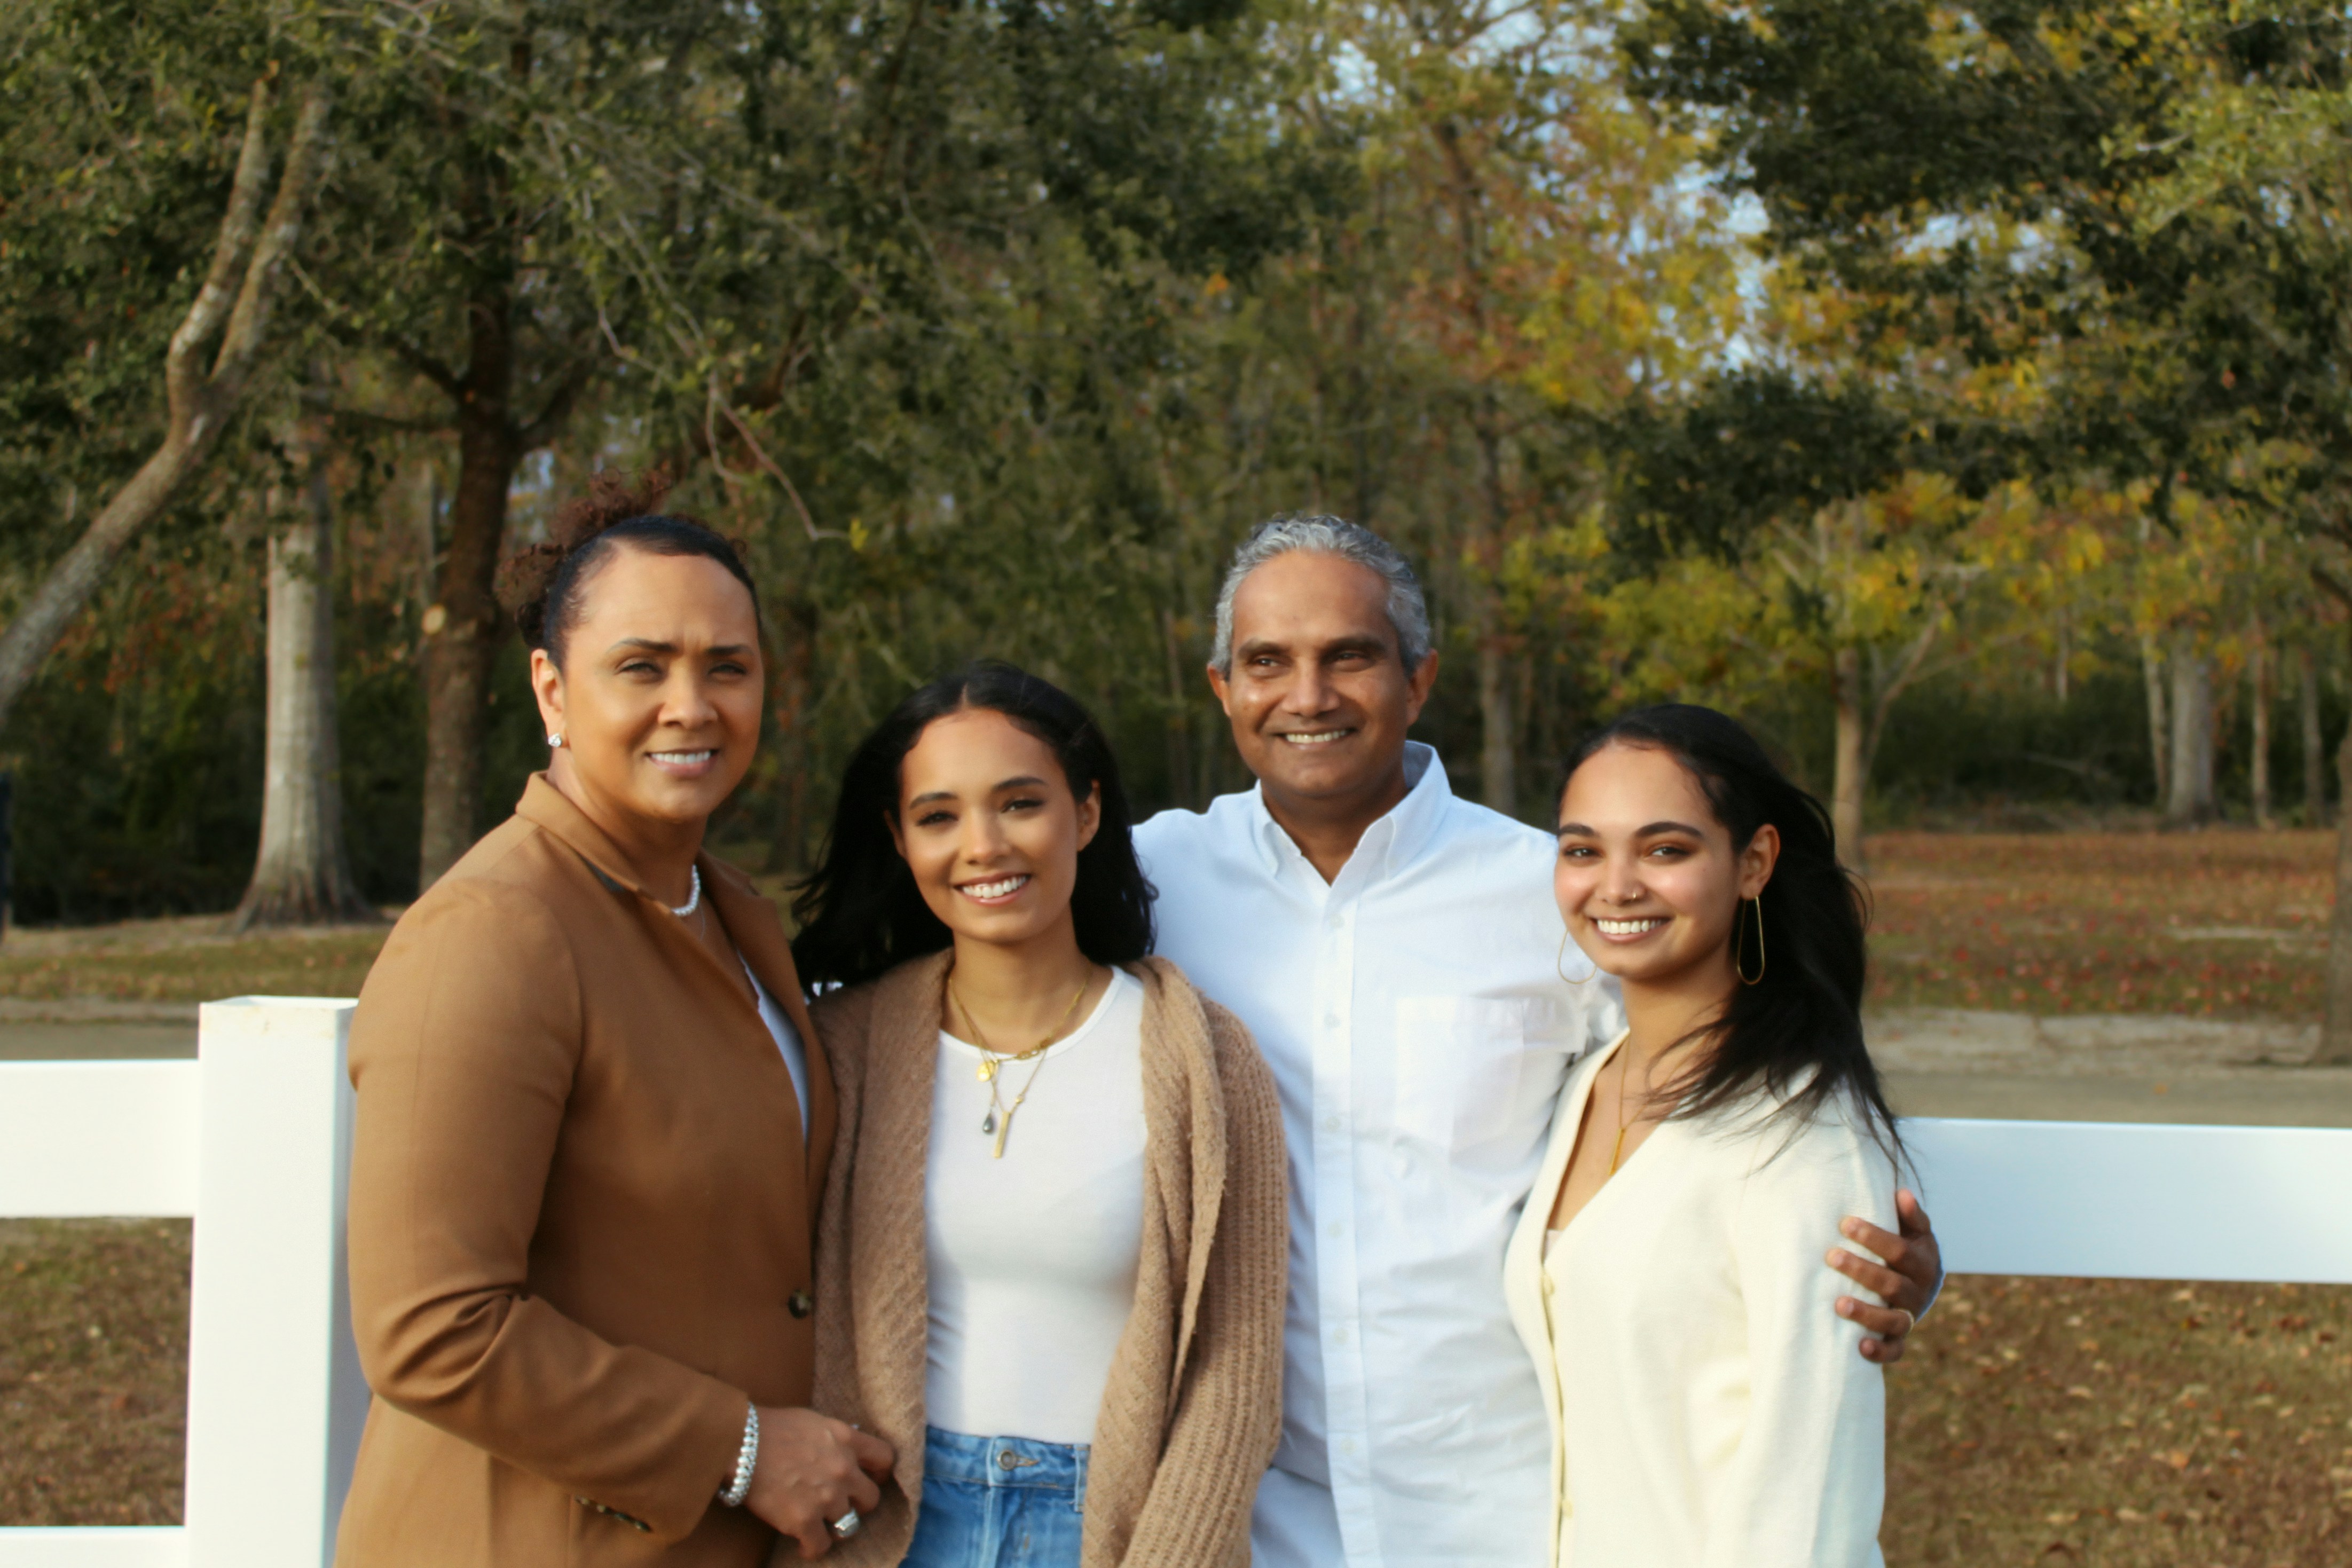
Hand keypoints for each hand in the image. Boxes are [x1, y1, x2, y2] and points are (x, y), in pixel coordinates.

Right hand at [744, 1407, 893, 1559]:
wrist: (740, 1443)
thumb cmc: (771, 1427)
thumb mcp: (814, 1421)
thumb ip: (836, 1438)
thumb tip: (848, 1448)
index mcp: (847, 1440)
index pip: (886, 1459)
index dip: (879, 1473)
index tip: (870, 1478)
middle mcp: (843, 1469)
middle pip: (871, 1499)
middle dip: (857, 1503)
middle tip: (840, 1504)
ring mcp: (826, 1497)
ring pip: (849, 1526)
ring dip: (835, 1525)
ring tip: (821, 1524)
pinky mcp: (803, 1521)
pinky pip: (820, 1547)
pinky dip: (812, 1548)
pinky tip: (803, 1543)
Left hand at [1826, 1188, 1941, 1365]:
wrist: (1921, 1286)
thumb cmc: (1908, 1251)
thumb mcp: (1915, 1232)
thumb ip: (1910, 1215)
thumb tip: (1903, 1193)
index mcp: (1922, 1262)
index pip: (1900, 1250)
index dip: (1874, 1237)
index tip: (1845, 1223)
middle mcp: (1917, 1292)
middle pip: (1893, 1284)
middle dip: (1862, 1270)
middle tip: (1832, 1257)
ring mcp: (1909, 1317)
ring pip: (1893, 1320)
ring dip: (1867, 1313)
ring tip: (1839, 1304)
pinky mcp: (1899, 1340)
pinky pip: (1894, 1351)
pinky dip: (1880, 1352)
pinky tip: (1860, 1346)